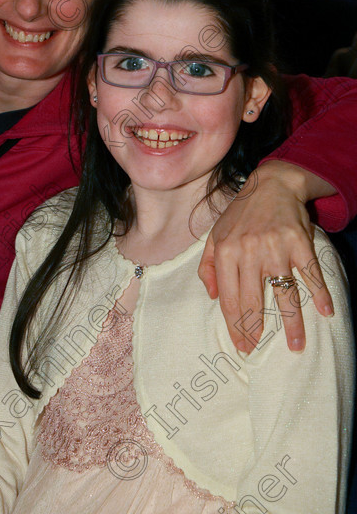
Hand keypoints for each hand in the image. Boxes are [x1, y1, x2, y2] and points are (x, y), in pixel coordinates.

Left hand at [198, 161, 333, 353]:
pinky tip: (326, 311)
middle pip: (253, 301)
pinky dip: (319, 293)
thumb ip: (208, 265)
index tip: (241, 345)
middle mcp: (249, 251)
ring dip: (291, 323)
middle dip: (254, 331)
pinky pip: (310, 273)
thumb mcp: (215, 235)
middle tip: (257, 350)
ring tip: (294, 345)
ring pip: (284, 293)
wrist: (271, 184)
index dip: (234, 325)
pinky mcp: (299, 242)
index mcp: (227, 251)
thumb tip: (211, 296)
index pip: (228, 298)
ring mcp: (276, 247)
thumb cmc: (241, 214)